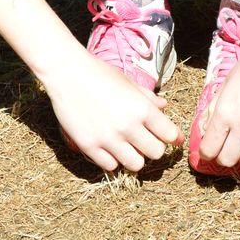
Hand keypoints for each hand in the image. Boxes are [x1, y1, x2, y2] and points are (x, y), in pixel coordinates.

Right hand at [45, 50, 183, 171]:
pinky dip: (112, 159)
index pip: (169, 134)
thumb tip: (164, 106)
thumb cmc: (99, 72)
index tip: (171, 138)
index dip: (173, 137)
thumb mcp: (127, 81)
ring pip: (136, 165)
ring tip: (126, 146)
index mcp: (141, 108)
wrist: (66, 72)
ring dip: (134, 156)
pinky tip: (108, 147)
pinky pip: (111, 166)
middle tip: (145, 140)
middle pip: (156, 153)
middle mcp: (128, 126)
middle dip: (153, 147)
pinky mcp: (89, 146)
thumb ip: (147, 97)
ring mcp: (108, 138)